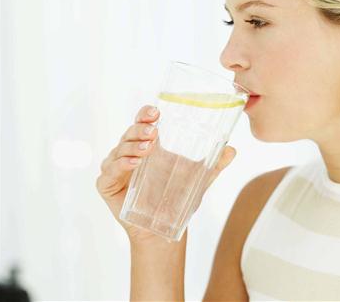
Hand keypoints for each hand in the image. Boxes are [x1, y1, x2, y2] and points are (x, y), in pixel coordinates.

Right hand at [96, 104, 236, 242]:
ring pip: (119, 148)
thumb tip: (233, 149)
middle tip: (153, 131)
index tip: (156, 111)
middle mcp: (129, 151)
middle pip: (130, 132)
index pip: (143, 121)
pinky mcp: (107, 184)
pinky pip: (109, 170)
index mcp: (148, 144)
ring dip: (132, 146)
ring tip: (147, 148)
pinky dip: (120, 164)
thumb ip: (215, 164)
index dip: (146, 113)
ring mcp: (117, 167)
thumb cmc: (176, 198)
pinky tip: (134, 163)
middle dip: (140, 129)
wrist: (162, 228)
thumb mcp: (198, 178)